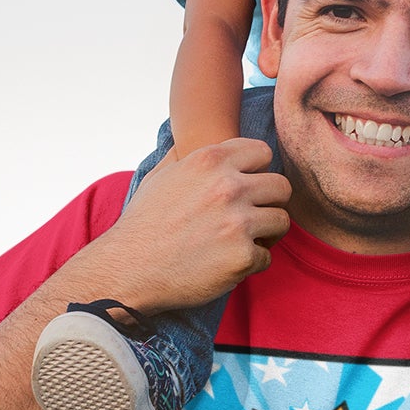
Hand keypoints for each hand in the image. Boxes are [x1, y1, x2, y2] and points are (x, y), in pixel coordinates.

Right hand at [99, 138, 290, 312]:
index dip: (257, 171)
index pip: (263, 152)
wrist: (128, 269)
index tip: (246, 187)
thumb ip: (188, 155)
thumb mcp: (161, 176)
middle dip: (269, 202)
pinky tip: (227, 263)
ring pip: (281, 221)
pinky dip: (251, 263)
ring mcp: (238, 223)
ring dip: (266, 233)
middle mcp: (227, 187)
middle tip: (252, 217)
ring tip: (243, 240)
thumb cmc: (143, 224)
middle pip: (281, 186)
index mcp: (209, 161)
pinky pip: (267, 256)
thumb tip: (195, 139)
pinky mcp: (242, 257)